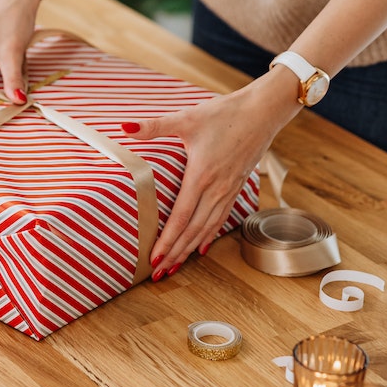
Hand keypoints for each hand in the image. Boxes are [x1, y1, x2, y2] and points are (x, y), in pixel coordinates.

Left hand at [125, 69, 300, 278]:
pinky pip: (221, 218)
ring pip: (207, 228)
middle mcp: (216, 189)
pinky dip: (209, 235)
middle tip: (159, 274)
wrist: (263, 111)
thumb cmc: (225, 114)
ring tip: (176, 266)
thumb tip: (124, 126)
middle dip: (176, 253)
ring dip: (190, 249)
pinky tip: (201, 246)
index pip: (181, 217)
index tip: (155, 258)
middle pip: (193, 230)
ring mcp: (228, 190)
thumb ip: (154, 126)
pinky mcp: (236, 187)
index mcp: (201, 176)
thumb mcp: (187, 118)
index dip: (168, 240)